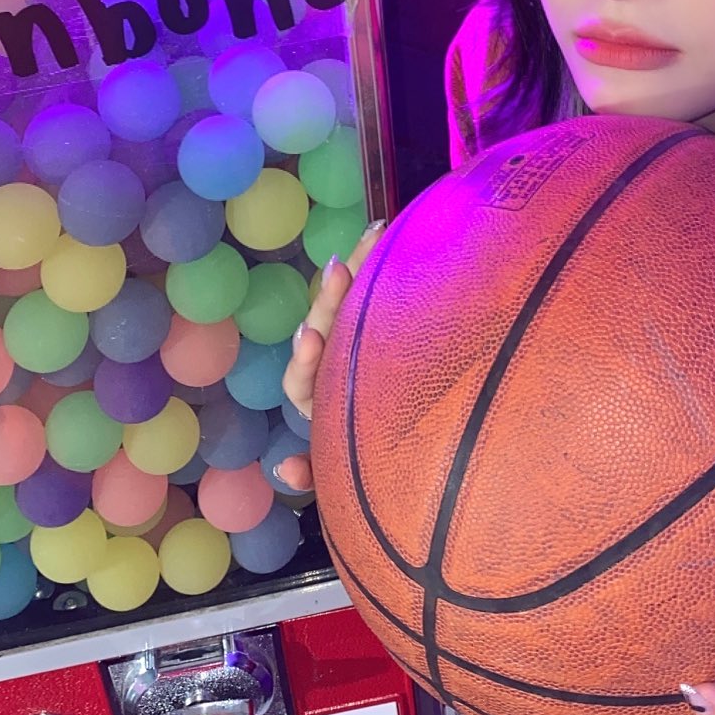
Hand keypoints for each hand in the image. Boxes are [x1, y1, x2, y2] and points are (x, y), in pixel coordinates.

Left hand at [275, 218, 386, 489]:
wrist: (430, 465)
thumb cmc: (378, 474)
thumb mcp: (344, 482)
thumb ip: (318, 475)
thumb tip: (284, 466)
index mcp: (323, 405)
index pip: (304, 381)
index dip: (305, 359)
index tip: (310, 336)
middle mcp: (338, 373)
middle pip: (327, 331)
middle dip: (331, 300)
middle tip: (341, 267)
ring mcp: (363, 349)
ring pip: (352, 309)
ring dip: (356, 273)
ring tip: (372, 237)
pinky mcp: (388, 330)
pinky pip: (379, 293)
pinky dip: (378, 264)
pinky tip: (386, 232)